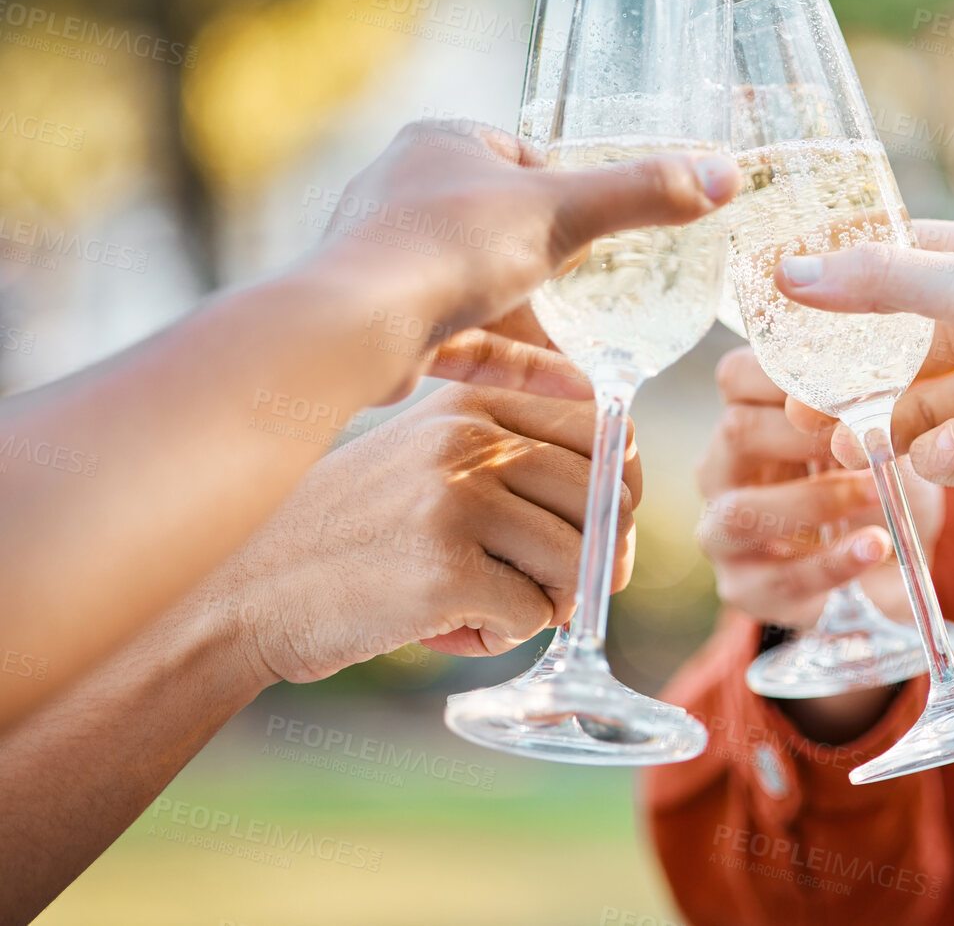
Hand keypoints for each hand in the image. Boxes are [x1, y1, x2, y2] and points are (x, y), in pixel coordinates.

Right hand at [203, 383, 639, 683]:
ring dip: (547, 604)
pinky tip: (447, 628)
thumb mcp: (430, 458)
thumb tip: (627, 498)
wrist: (244, 589)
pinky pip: (532, 616)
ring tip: (484, 607)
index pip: (608, 430)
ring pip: (580, 563)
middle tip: (548, 592)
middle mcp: (469, 436)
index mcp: (475, 399)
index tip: (600, 533)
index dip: (621, 491)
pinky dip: (503, 638)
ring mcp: (455, 498)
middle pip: (604, 501)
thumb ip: (518, 455)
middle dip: (596, 560)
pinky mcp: (441, 567)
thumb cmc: (355, 532)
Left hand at [317, 118, 737, 401]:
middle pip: (501, 225)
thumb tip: (725, 176)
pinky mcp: (390, 326)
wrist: (353, 326)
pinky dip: (519, 363)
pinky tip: (578, 389)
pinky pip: (469, 343)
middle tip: (604, 288)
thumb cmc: (449, 247)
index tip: (597, 225)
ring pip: (482, 289)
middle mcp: (406, 194)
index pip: (520, 157)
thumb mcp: (564, 212)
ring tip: (597, 345)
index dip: (564, 189)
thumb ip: (643, 196)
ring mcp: (393, 263)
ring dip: (539, 319)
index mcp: (440, 145)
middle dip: (552, 261)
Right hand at [696, 347, 943, 628]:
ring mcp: (722, 530)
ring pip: (742, 511)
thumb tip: (886, 369)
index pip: (736, 374)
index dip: (786, 370)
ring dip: (816, 500)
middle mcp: (721, 468)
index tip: (847, 375)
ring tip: (876, 493)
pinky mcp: (744, 587)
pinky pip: (778, 578)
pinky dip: (832, 562)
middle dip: (804, 432)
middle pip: (735, 432)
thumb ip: (873, 400)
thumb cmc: (871, 476)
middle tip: (866, 432)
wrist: (883, 562)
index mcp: (746, 416)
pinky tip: (877, 547)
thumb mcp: (878, 432)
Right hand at [776, 220, 953, 486]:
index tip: (775, 327)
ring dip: (877, 429)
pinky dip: (936, 460)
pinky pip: (953, 459)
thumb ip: (882, 284)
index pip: (880, 276)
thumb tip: (787, 273)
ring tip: (846, 444)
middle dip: (842, 384)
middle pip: (885, 358)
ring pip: (910, 414)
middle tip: (799, 407)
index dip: (828, 301)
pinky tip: (942, 451)